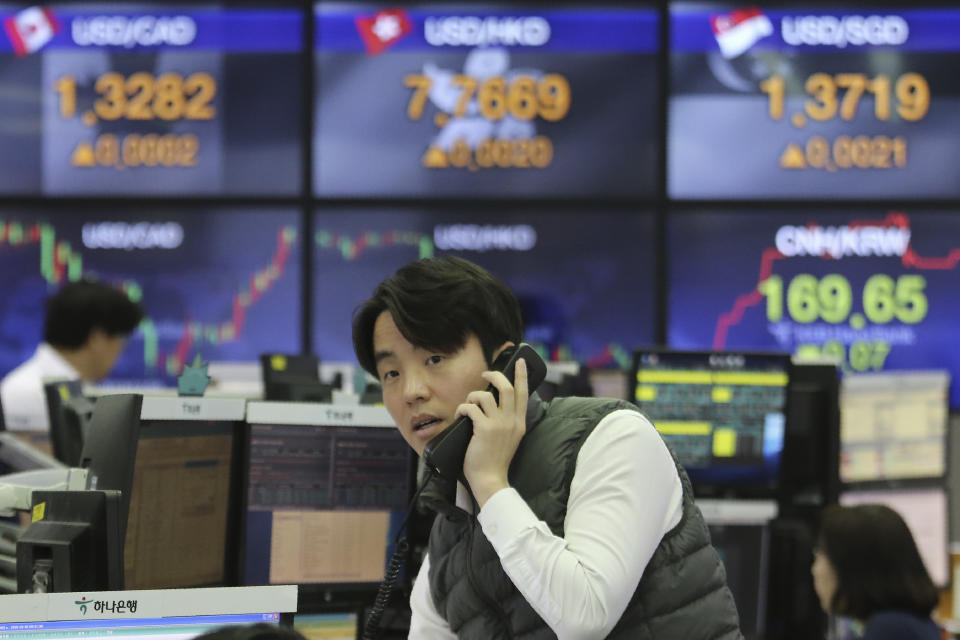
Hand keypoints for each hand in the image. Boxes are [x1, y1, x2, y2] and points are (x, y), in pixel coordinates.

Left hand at [460, 358, 528, 507]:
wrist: (491, 479)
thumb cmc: (495, 460)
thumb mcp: (510, 438)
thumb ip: (507, 422)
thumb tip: (494, 403)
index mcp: (519, 423)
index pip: (523, 393)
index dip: (521, 375)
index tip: (519, 361)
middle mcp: (512, 421)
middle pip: (506, 387)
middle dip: (494, 375)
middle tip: (485, 374)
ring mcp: (499, 424)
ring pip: (486, 395)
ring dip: (473, 395)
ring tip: (468, 404)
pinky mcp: (485, 428)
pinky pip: (471, 407)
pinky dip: (462, 408)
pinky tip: (459, 416)